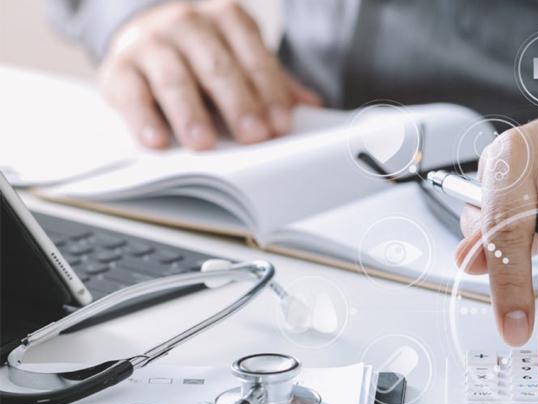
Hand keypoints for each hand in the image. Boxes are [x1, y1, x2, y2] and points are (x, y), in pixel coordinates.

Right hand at [98, 0, 321, 149]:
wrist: (144, 37)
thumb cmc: (205, 56)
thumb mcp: (242, 60)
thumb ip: (273, 82)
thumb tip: (312, 107)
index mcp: (226, 18)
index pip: (252, 55)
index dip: (268, 91)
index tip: (280, 124)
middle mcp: (186, 23)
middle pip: (216, 66)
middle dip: (237, 103)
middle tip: (253, 136)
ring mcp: (150, 43)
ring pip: (173, 78)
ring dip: (190, 114)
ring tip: (204, 144)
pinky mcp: (117, 69)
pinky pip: (131, 94)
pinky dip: (143, 119)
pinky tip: (156, 141)